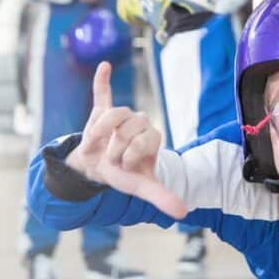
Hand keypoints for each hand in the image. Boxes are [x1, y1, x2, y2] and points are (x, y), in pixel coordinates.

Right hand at [65, 62, 186, 218]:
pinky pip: (101, 93)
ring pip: (112, 114)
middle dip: (114, 148)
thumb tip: (183, 213)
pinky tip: (105, 66)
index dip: (130, 155)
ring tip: (95, 145)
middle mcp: (139, 122)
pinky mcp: (101, 109)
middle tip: (110, 158)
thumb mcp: (141, 187)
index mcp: (152, 137)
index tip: (125, 166)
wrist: (96, 169)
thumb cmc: (122, 175)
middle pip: (128, 127)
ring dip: (99, 133)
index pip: (144, 139)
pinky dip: (102, 81)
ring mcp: (120, 116)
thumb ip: (162, 197)